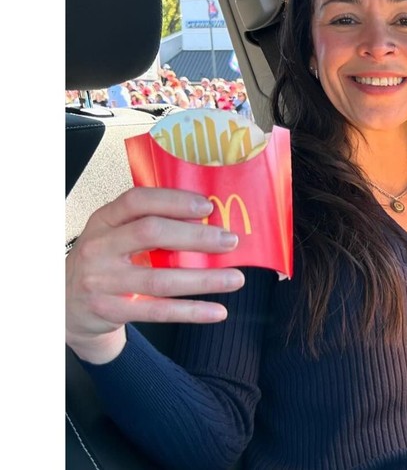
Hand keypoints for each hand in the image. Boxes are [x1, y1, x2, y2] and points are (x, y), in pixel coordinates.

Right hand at [66, 187, 244, 363]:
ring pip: (160, 278)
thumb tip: (207, 218)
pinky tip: (217, 311)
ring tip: (236, 278)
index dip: (174, 201)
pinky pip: (158, 311)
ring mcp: (102, 281)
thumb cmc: (102, 262)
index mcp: (103, 221)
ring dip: (204, 279)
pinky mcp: (110, 310)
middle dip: (196, 236)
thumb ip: (146, 224)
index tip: (207, 206)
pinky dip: (191, 312)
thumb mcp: (113, 235)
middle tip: (229, 241)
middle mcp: (99, 247)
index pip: (137, 201)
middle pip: (151, 234)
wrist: (65, 305)